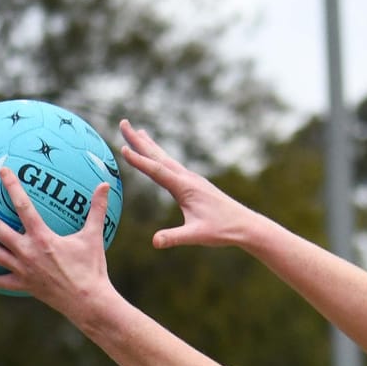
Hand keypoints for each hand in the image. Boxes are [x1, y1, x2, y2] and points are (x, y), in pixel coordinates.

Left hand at [0, 167, 115, 313]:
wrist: (87, 302)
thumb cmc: (91, 268)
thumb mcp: (94, 235)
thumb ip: (97, 209)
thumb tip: (105, 185)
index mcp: (42, 237)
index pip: (23, 206)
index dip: (12, 187)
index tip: (1, 172)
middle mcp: (27, 252)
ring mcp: (22, 270)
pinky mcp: (24, 286)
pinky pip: (2, 282)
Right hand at [118, 119, 258, 250]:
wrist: (245, 225)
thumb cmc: (222, 230)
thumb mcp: (196, 236)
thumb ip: (174, 237)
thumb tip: (155, 242)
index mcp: (185, 187)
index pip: (157, 170)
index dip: (138, 160)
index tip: (122, 147)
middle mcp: (187, 178)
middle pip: (158, 156)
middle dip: (139, 140)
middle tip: (123, 123)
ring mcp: (191, 179)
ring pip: (165, 158)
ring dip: (149, 145)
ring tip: (137, 132)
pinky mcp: (194, 184)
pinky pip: (172, 166)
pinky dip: (160, 157)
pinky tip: (158, 157)